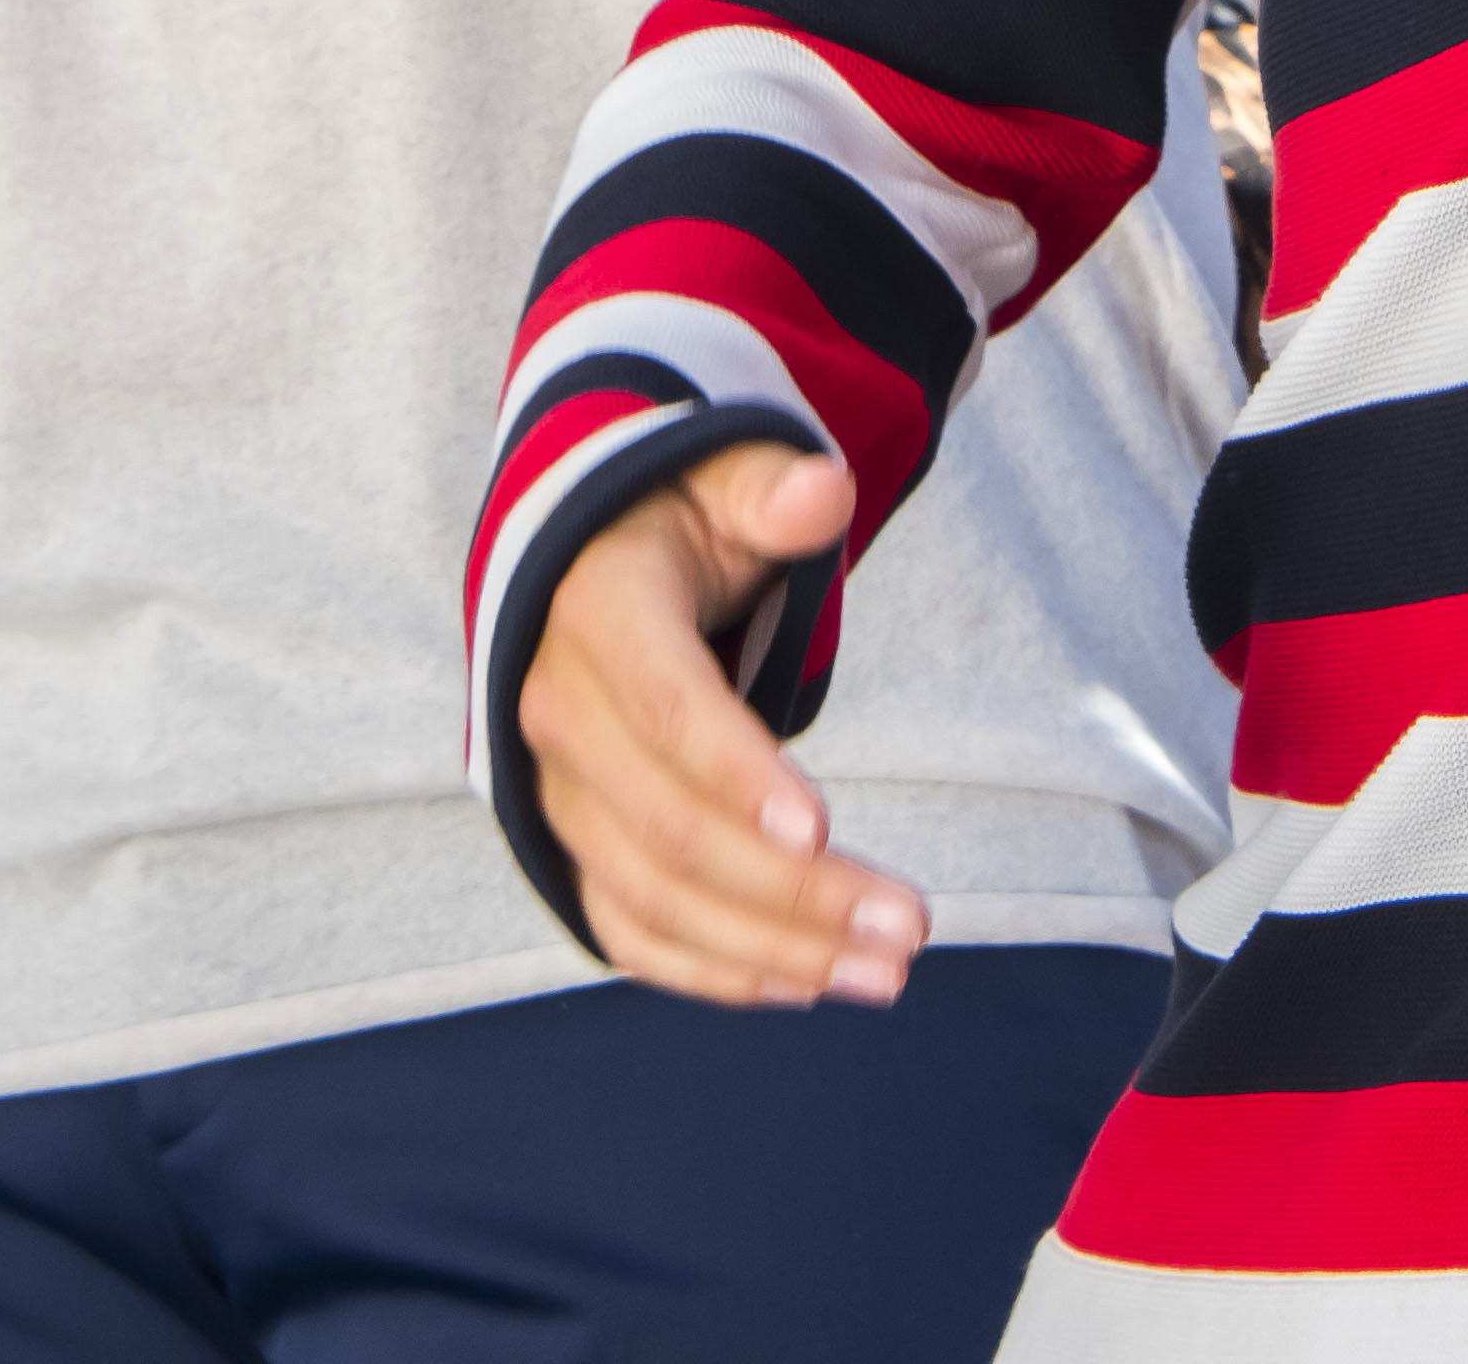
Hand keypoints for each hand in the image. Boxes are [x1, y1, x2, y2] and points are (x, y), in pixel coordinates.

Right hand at [524, 442, 923, 1006]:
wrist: (580, 571)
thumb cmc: (673, 525)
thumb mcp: (717, 482)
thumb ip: (769, 489)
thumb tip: (823, 491)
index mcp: (598, 616)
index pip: (663, 707)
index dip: (735, 772)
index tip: (822, 828)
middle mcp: (559, 716)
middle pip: (670, 828)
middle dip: (793, 892)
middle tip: (908, 928)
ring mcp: (561, 796)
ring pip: (654, 898)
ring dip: (770, 949)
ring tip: (883, 971)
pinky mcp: (574, 849)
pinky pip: (630, 932)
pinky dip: (712, 970)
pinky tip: (805, 985)